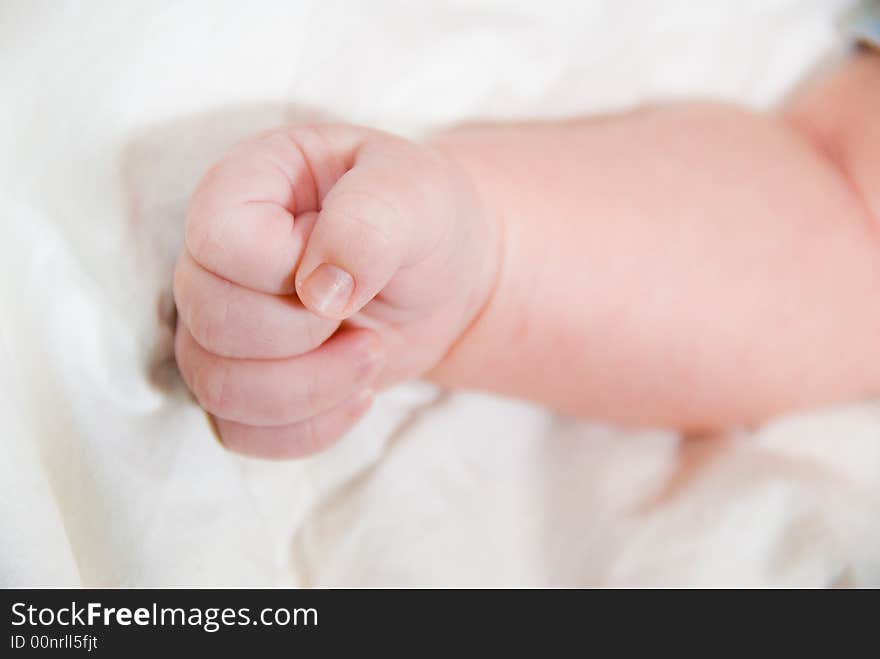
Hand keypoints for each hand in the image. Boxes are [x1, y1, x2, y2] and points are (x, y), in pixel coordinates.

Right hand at [173, 124, 496, 457]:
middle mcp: (217, 258)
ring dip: (309, 390)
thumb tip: (318, 292)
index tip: (348, 265)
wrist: (441, 277)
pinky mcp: (243, 381)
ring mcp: (222, 325)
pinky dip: (306, 429)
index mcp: (245, 188)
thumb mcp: (416, 196)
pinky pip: (238, 433)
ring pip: (215, 388)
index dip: (283, 269)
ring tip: (371, 355)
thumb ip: (368, 224)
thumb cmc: (422, 219)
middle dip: (303, 336)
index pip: (218, 241)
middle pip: (210, 323)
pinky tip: (359, 397)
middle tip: (366, 314)